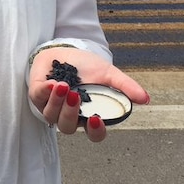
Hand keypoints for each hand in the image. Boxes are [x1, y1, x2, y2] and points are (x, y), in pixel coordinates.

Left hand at [28, 47, 149, 141]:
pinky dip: (44, 92)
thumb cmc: (86, 67)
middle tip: (76, 96)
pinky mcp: (37, 94)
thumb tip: (145, 99)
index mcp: (88, 115)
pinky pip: (38, 98)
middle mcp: (69, 115)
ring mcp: (51, 106)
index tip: (97, 119)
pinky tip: (52, 83)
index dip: (96, 131)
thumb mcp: (108, 74)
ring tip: (63, 86)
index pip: (94, 134)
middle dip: (71, 113)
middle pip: (68, 127)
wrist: (65, 50)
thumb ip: (125, 87)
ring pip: (51, 115)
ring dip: (57, 102)